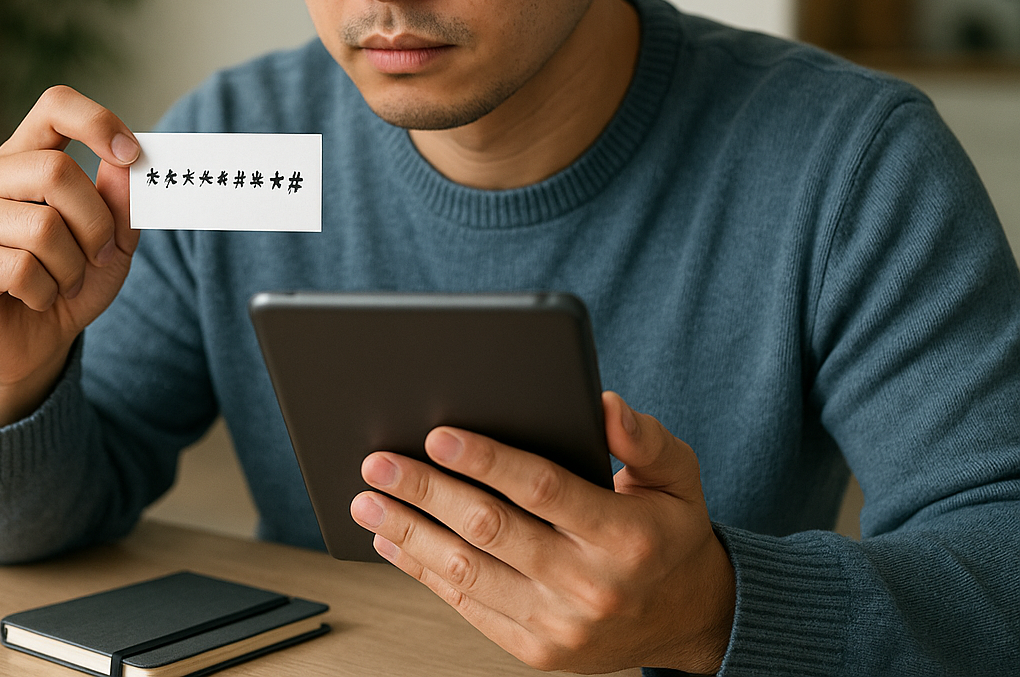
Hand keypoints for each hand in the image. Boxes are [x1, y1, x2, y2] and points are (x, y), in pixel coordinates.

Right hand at [0, 86, 140, 427]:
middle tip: (99, 256)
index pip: (53, 107)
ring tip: (63, 284)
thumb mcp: (111, 243)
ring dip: (72, 267)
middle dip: (95, 223)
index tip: (132, 153)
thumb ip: (120, 202)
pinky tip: (36, 299)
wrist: (29, 348)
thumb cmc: (68, 284)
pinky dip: (46, 292)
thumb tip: (127, 161)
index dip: (97, 121)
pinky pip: (21, 269)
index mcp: (22, 158)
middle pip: (56, 171)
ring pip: (43, 227)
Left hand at [349, 392, 734, 673]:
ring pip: (467, 572)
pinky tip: (392, 540)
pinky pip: (467, 605)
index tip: (437, 434)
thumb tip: (605, 405)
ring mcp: (559, 625)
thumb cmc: (669, 532)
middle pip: (490, 530)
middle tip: (378, 463)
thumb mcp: (678, 476)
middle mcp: (590, 585)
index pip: (543, 489)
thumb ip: (644, 438)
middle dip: (426, 492)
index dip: (486, 460)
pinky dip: (422, 571)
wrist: (689, 618)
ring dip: (408, 533)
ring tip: (367, 501)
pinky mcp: (535, 651)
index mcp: (626, 535)